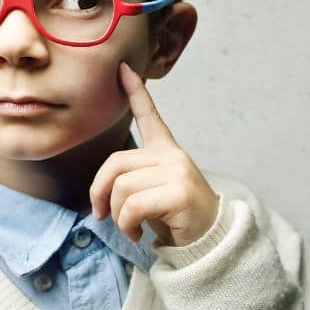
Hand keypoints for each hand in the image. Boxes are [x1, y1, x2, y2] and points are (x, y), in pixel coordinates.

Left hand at [89, 62, 219, 246]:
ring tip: (130, 228)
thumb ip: (131, 181)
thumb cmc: (176, 217)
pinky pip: (132, 206)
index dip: (134, 91)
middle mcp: (172, 156)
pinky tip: (138, 234)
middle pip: (116, 163)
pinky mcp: (178, 193)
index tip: (122, 69)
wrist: (210, 240)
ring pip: (122, 188)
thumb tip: (99, 195)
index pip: (149, 116)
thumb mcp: (152, 192)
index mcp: (166, 152)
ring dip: (116, 215)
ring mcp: (176, 172)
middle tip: (101, 214)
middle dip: (99, 192)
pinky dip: (126, 225)